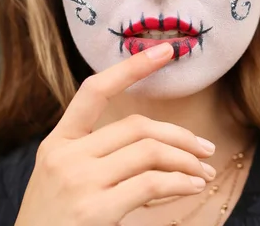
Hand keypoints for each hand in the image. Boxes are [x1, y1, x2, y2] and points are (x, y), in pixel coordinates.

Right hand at [15, 43, 216, 225]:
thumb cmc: (54, 221)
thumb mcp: (65, 179)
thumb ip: (101, 157)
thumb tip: (162, 150)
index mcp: (58, 142)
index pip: (95, 90)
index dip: (132, 67)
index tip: (165, 50)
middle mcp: (66, 156)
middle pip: (137, 126)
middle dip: (180, 136)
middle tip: (205, 150)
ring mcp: (79, 182)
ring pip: (150, 152)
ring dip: (186, 161)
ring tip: (205, 172)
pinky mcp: (94, 210)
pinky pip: (152, 183)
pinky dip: (180, 182)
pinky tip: (193, 187)